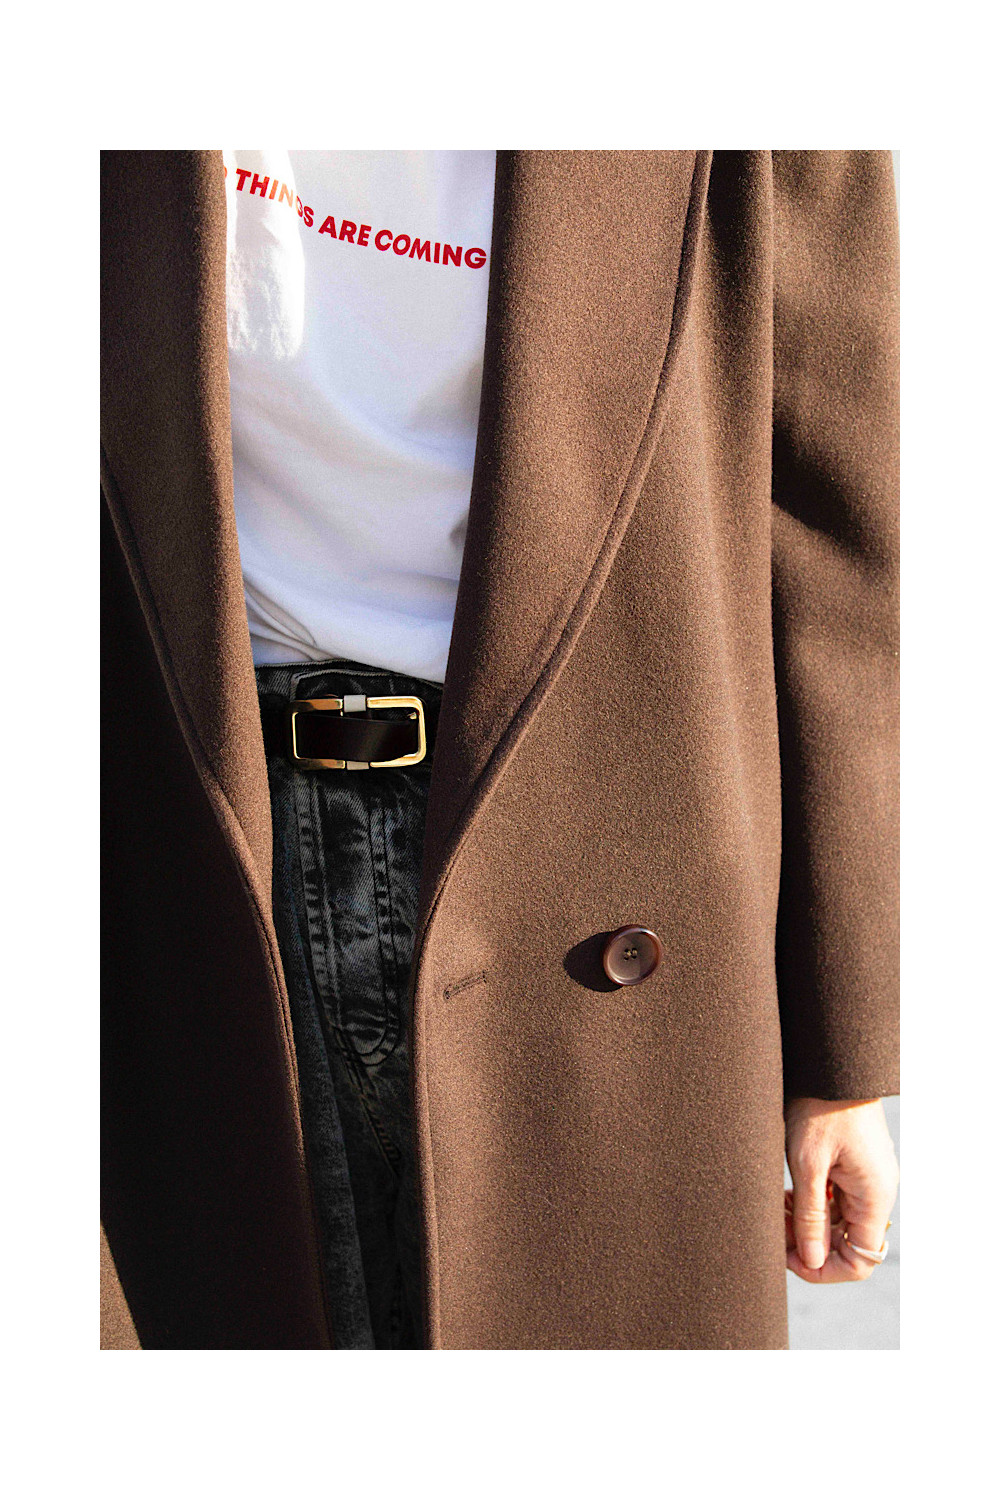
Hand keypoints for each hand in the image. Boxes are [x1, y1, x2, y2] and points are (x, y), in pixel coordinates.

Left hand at [784, 1096, 898, 1282]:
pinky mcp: (854, 1167)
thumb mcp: (808, 1166)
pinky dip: (810, 1205)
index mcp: (874, 1197)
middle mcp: (877, 1193)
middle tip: (775, 1231)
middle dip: (809, 1245)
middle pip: (847, 1244)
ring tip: (775, 1210)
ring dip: (806, 1225)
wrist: (828, 1065)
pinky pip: (835, 1201)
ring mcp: (866, 1180)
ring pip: (838, 1223)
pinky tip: (785, 1196)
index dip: (824, 1269)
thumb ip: (810, 1217)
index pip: (860, 1261)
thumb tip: (811, 1261)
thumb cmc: (820, 1110)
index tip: (789, 1257)